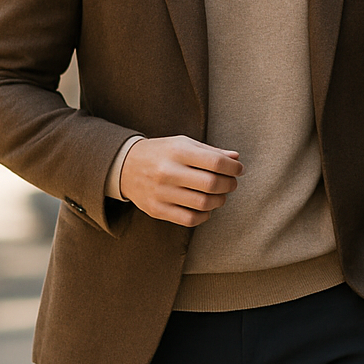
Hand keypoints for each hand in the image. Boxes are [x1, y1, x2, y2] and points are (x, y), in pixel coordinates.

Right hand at [119, 136, 241, 226]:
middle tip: (231, 184)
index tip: (238, 170)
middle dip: (229, 185)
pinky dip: (204, 215)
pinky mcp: (157, 209)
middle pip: (211, 184)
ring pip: (203, 204)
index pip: (215, 161)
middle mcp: (168, 172)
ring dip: (219, 201)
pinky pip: (190, 219)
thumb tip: (236, 158)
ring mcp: (161, 192)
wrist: (125, 166)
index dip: (233, 168)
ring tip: (219, 195)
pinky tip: (205, 208)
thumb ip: (210, 151)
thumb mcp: (183, 144)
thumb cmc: (161, 153)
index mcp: (177, 151)